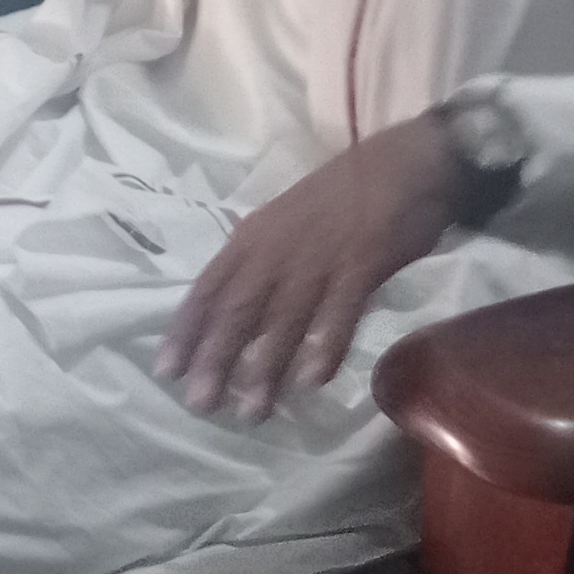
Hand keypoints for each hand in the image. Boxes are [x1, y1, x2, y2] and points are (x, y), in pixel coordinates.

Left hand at [158, 114, 458, 420]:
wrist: (407, 163)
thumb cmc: (341, 196)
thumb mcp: (285, 223)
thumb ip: (261, 262)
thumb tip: (236, 313)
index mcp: (253, 235)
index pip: (209, 287)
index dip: (187, 330)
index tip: (167, 371)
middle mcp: (277, 247)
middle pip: (239, 308)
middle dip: (217, 358)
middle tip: (201, 404)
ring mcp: (319, 255)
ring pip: (283, 317)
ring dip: (265, 367)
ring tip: (252, 410)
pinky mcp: (361, 263)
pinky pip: (339, 311)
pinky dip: (324, 346)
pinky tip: (311, 381)